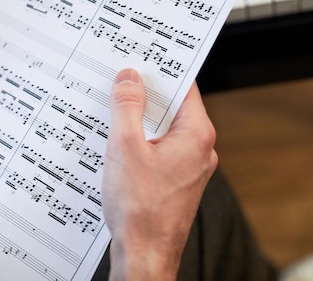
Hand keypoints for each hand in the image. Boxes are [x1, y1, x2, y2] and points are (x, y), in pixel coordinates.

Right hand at [102, 68, 217, 280]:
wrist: (144, 255)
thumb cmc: (140, 209)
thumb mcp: (125, 147)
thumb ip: (126, 107)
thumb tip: (129, 78)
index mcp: (196, 136)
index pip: (183, 88)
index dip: (161, 70)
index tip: (141, 58)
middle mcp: (199, 150)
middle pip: (172, 108)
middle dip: (145, 95)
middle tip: (119, 81)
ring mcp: (188, 167)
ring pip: (163, 130)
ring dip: (139, 120)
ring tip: (113, 111)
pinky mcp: (175, 181)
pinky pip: (158, 149)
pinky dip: (140, 141)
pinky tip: (118, 143)